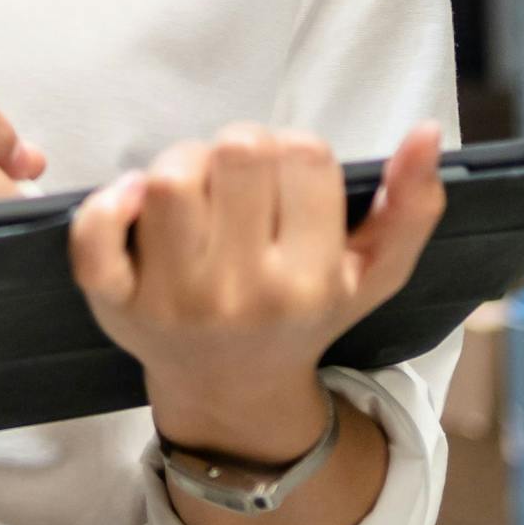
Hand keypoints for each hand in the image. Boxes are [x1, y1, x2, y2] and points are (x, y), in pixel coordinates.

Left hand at [69, 123, 443, 459]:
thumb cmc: (303, 316)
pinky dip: (107, 204)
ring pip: (170, 179)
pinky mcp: (114, 304)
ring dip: (182, 166)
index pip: (306, 156)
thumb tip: (428, 131)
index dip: (297, 152)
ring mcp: (172, 300)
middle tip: (240, 181)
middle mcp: (243, 293)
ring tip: (198, 192)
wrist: (233, 393)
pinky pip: (95, 235)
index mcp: (310, 281)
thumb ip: (412, 208)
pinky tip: (133, 201)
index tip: (290, 183)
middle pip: (238, 154)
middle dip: (241, 150)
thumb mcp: (372, 275)